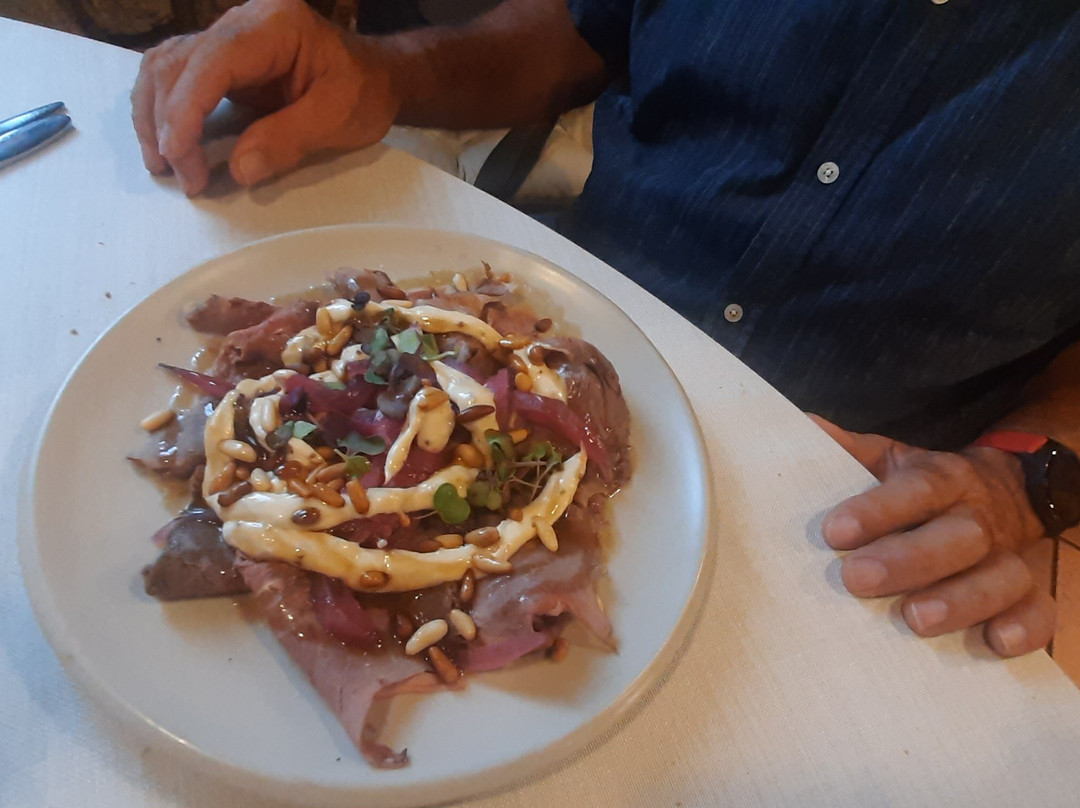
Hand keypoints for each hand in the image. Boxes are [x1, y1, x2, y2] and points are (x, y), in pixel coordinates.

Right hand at [131, 0, 397, 194]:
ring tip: (161, 164)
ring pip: (165, 65)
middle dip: (167, 122)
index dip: (185, 111)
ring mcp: (228, 35)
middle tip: (179, 176)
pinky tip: (166, 144)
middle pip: (178, 62)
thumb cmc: (365, 94)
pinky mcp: (223, 59)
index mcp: (273, 25)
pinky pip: (176, 75)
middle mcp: (241, 21)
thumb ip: (288, 141)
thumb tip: (238, 170)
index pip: (211, 62)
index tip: (178, 158)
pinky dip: (164, 110)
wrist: (378, 78)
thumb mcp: (337, 119)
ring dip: (154, 115)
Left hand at [812, 415, 1055, 657]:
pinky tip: (995, 643)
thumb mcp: (891, 459)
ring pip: (1001, 576)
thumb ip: (849, 450)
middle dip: (909, 559)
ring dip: (960, 600)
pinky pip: (1041, 611)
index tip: (834, 531)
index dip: (877, 509)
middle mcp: (978, 517)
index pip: (914, 489)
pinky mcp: (1028, 592)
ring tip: (915, 619)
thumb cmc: (925, 486)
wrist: (1003, 492)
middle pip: (957, 536)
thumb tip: (800, 425)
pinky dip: (1025, 627)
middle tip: (857, 579)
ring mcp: (1008, 556)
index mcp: (943, 479)